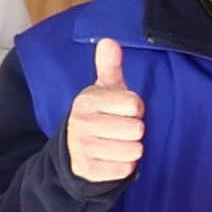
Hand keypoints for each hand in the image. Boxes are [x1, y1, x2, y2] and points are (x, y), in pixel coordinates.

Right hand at [60, 36, 145, 185]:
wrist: (75, 150)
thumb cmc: (100, 114)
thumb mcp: (104, 90)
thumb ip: (109, 66)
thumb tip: (109, 41)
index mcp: (87, 100)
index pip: (134, 104)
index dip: (135, 108)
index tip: (123, 110)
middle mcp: (81, 122)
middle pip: (137, 129)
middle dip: (134, 131)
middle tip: (119, 129)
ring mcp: (83, 147)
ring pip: (134, 150)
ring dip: (131, 149)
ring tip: (116, 143)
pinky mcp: (89, 170)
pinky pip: (125, 169)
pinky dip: (124, 166)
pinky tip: (112, 158)